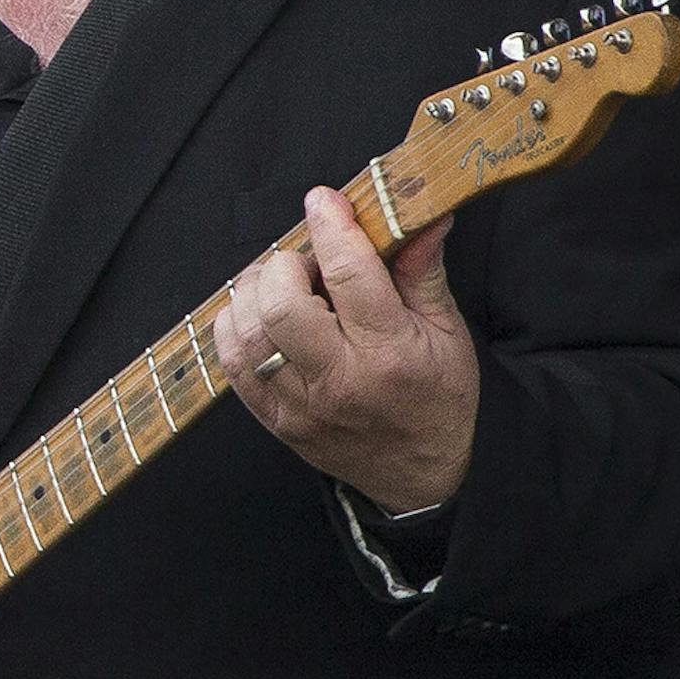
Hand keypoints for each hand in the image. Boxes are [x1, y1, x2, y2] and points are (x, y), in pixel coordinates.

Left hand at [212, 187, 478, 510]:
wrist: (423, 478)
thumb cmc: (437, 398)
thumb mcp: (447, 332)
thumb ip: (423, 271)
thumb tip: (422, 214)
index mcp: (392, 354)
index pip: (351, 277)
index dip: (330, 227)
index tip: (324, 200)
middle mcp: (341, 382)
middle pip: (283, 307)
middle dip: (286, 265)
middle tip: (305, 262)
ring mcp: (302, 406)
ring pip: (249, 334)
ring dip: (256, 293)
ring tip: (283, 285)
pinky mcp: (276, 421)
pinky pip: (232, 365)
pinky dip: (235, 326)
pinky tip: (259, 315)